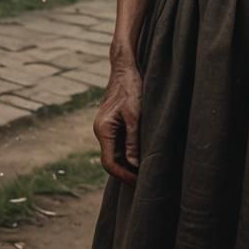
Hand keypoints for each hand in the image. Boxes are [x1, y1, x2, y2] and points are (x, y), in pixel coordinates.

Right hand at [93, 57, 142, 184]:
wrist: (126, 66)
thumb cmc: (131, 87)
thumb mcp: (134, 114)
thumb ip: (133, 140)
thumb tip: (134, 165)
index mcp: (103, 130)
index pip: (109, 163)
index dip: (124, 175)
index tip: (139, 182)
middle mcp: (101, 130)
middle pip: (112, 160)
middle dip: (127, 172)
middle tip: (145, 181)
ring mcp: (107, 126)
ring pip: (116, 152)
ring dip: (129, 162)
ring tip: (146, 171)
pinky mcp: (114, 122)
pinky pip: (120, 142)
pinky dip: (130, 151)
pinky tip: (143, 154)